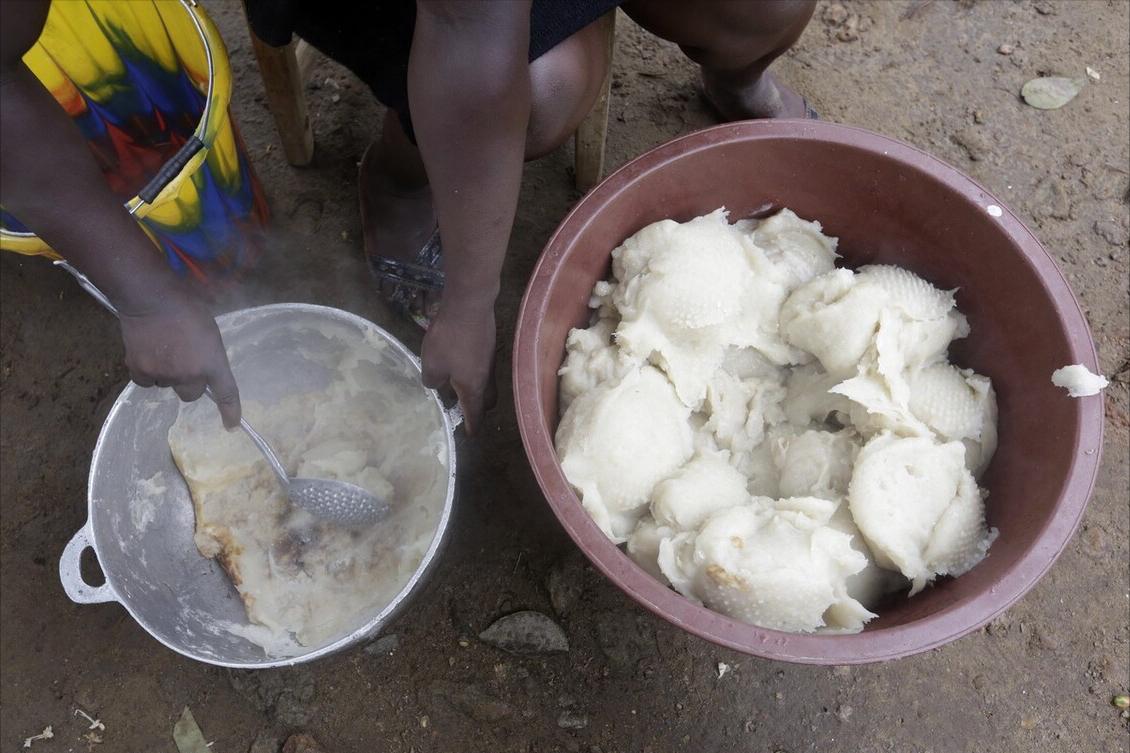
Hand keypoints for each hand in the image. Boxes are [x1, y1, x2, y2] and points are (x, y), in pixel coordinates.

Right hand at [117, 287, 240, 427]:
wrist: (151, 298)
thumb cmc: (186, 308)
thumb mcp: (210, 331)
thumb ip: (209, 354)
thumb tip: (203, 368)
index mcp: (212, 362)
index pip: (226, 393)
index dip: (230, 411)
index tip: (232, 425)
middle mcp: (190, 374)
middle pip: (191, 394)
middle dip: (189, 382)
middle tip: (182, 360)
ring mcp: (164, 375)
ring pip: (167, 385)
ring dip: (167, 374)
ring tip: (163, 348)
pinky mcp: (140, 371)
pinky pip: (146, 382)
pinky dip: (146, 371)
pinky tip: (147, 352)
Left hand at [420, 296, 496, 433]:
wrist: (470, 304)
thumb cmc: (449, 339)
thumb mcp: (431, 364)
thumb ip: (432, 381)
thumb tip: (436, 384)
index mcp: (472, 387)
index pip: (474, 413)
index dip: (472, 426)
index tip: (470, 435)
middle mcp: (486, 377)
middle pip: (487, 399)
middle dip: (478, 407)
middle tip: (466, 408)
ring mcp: (489, 359)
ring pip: (486, 381)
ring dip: (475, 387)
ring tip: (457, 384)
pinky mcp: (488, 344)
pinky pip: (483, 365)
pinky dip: (474, 370)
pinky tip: (460, 360)